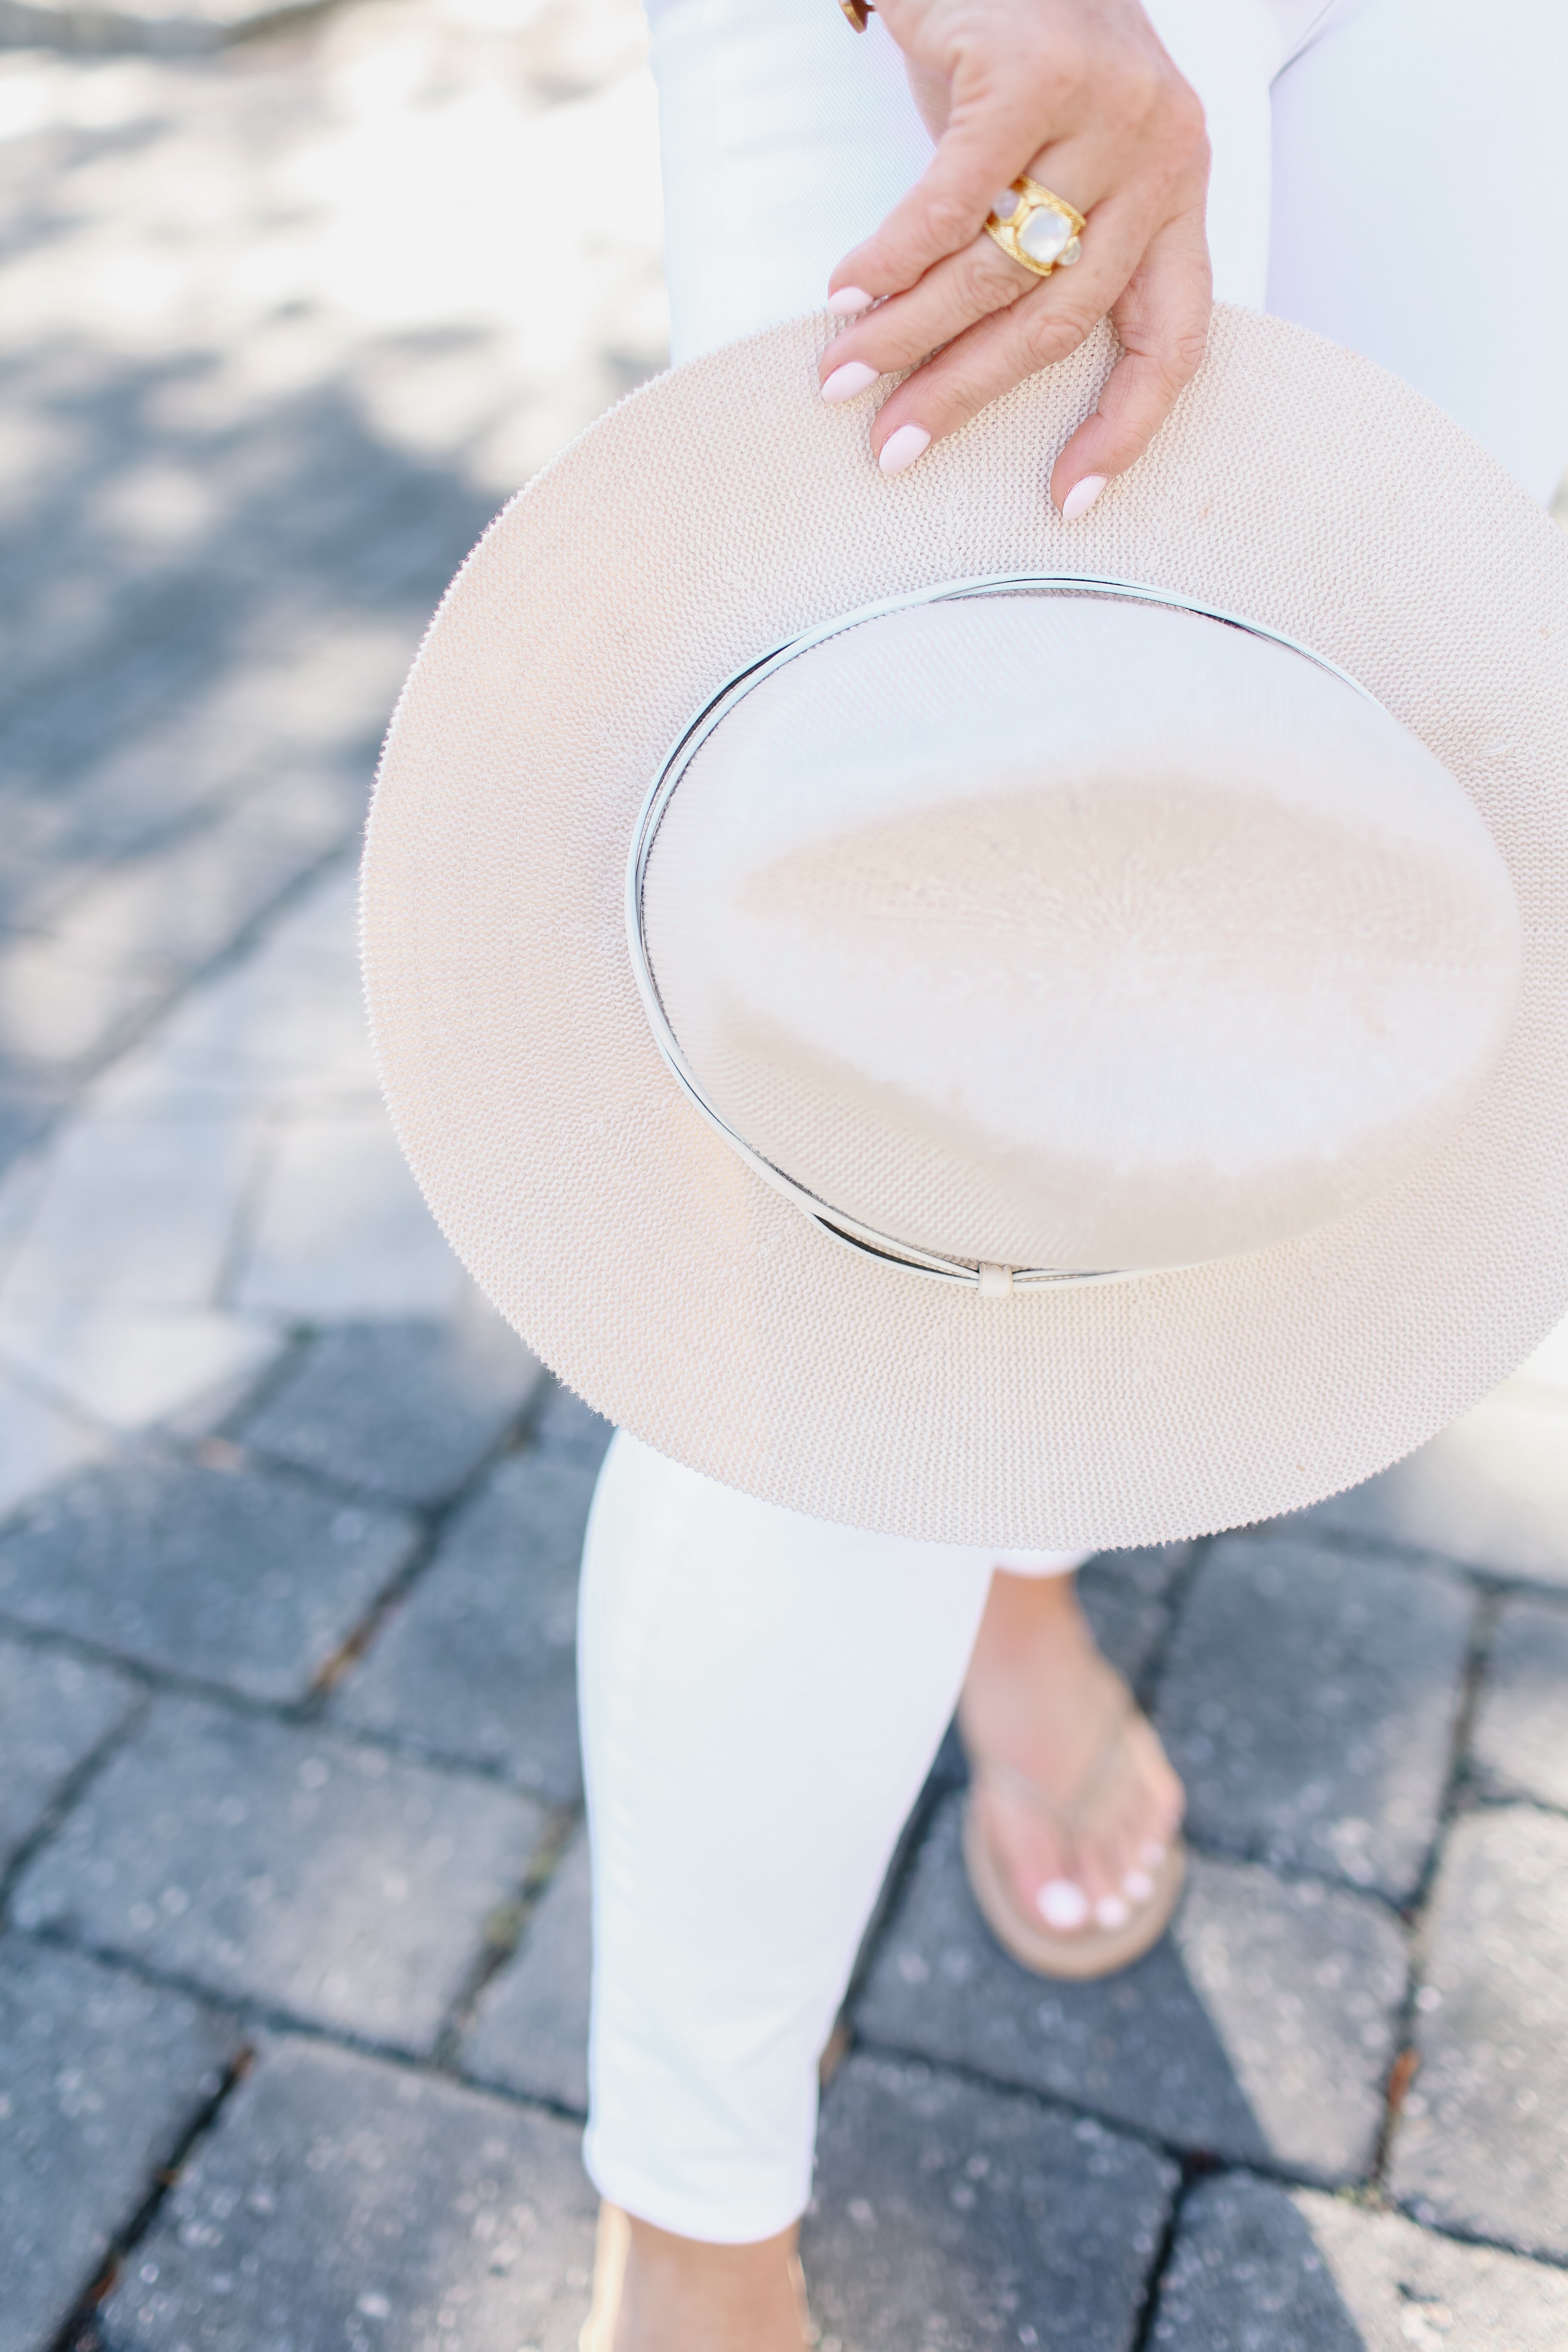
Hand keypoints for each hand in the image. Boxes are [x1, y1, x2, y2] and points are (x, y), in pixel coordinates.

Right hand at [820, 0, 1211, 513]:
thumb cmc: (1012, 50)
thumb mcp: (1048, 158)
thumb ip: (1038, 247)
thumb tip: (957, 365)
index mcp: (1179, 189)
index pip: (1172, 338)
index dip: (1124, 430)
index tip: (1066, 500)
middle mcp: (1163, 151)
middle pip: (1060, 315)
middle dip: (963, 391)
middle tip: (893, 446)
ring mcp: (1108, 106)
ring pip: (999, 263)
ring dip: (907, 332)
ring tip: (843, 373)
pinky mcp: (1036, 68)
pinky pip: (953, 199)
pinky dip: (891, 257)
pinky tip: (846, 293)